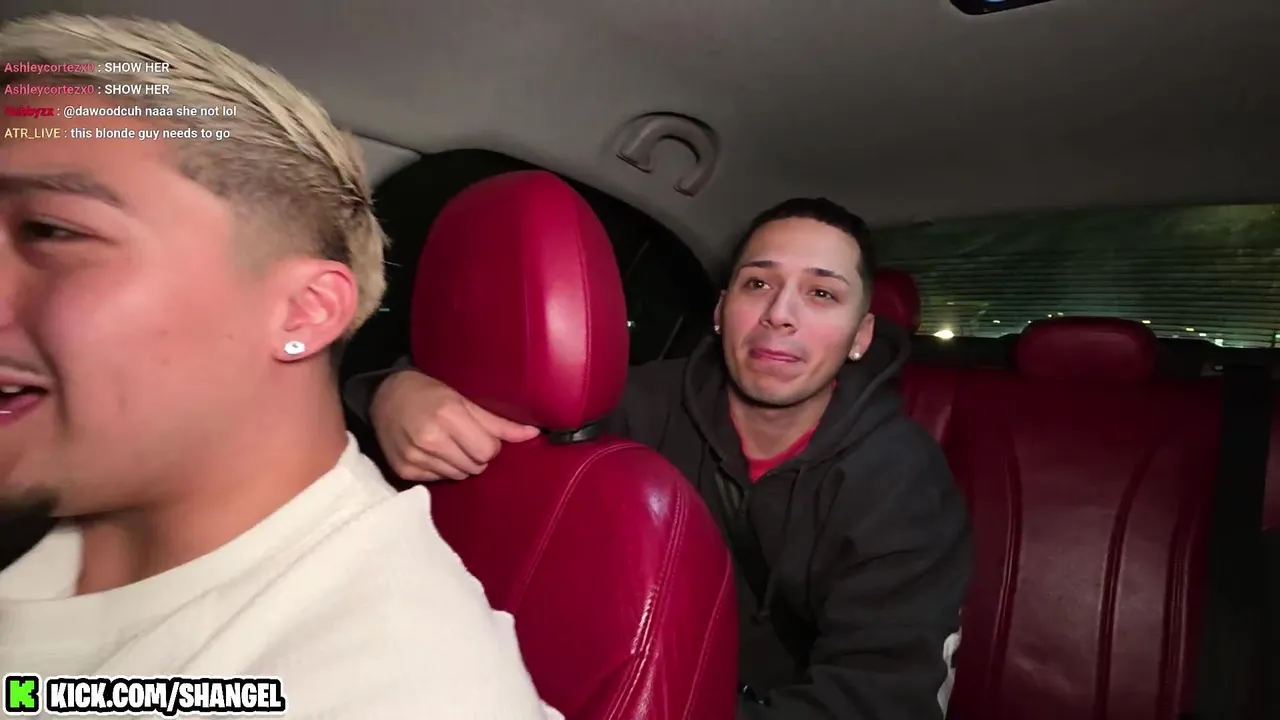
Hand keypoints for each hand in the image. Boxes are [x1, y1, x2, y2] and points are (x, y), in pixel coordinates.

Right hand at [369, 370, 538, 480]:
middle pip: (476, 466)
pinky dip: (440, 468)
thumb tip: (533, 434)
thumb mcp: (463, 399)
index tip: (479, 432)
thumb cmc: (429, 393)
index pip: (488, 450)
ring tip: (447, 443)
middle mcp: (430, 439)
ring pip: (459, 476)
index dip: (489, 443)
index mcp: (448, 416)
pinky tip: (432, 451)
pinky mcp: (404, 471)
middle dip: (476, 454)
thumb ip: (498, 422)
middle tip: (463, 437)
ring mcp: (415, 458)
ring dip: (459, 463)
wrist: (384, 396)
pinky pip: (439, 480)